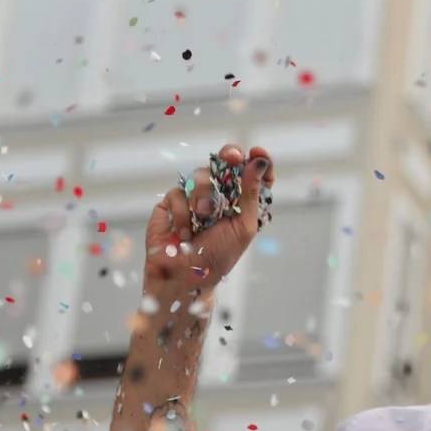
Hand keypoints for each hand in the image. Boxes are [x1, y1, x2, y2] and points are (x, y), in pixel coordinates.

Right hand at [144, 143, 275, 295]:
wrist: (184, 277)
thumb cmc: (217, 258)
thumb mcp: (243, 227)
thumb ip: (250, 193)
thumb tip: (258, 162)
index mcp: (240, 203)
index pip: (252, 174)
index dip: (257, 161)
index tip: (258, 153)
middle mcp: (219, 196)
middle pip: (225, 162)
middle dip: (230, 155)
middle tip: (232, 157)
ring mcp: (194, 197)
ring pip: (201, 175)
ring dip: (204, 196)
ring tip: (204, 219)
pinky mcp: (172, 202)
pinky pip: (178, 192)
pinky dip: (184, 212)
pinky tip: (185, 232)